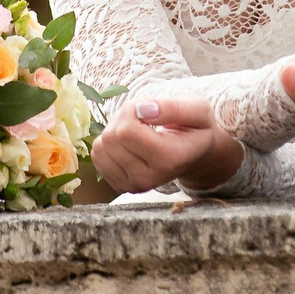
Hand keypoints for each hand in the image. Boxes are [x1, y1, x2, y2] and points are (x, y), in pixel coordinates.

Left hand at [89, 96, 243, 193]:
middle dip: (123, 119)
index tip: (150, 109)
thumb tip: (141, 110)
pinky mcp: (119, 186)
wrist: (196, 153)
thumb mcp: (197, 109)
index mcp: (169, 160)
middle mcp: (148, 179)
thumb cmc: (196, 128)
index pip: (126, 131)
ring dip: (115, 130)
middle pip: (111, 138)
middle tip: (145, 120)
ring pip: (100, 147)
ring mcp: (132, 186)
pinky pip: (97, 156)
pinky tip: (130, 144)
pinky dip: (109, 143)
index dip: (133, 110)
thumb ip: (173, 107)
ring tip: (139, 131)